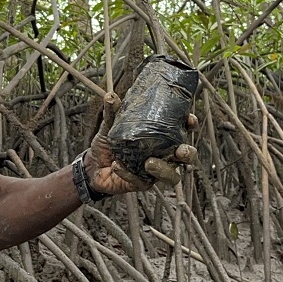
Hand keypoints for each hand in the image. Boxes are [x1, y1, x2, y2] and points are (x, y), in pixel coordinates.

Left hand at [83, 92, 198, 195]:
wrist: (92, 165)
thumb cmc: (109, 143)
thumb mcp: (110, 126)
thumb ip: (113, 113)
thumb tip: (111, 97)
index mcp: (162, 138)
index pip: (183, 131)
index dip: (190, 125)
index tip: (190, 119)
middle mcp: (164, 155)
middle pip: (187, 157)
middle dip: (188, 154)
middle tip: (180, 150)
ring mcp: (155, 172)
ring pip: (172, 176)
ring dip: (164, 170)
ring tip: (149, 162)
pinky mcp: (141, 184)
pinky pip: (141, 182)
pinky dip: (128, 173)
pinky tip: (117, 165)